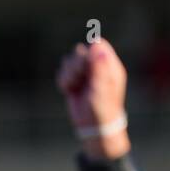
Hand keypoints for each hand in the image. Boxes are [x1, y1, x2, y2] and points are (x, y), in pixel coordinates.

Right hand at [56, 38, 130, 159]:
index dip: (87, 54)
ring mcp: (84, 73)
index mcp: (109, 64)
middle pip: (79, 52)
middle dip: (75, 66)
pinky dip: (63, 82)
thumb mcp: (102, 87)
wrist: (93, 126)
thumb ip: (100, 66)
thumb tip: (97, 44)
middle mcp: (96, 66)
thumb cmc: (102, 108)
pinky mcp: (73, 81)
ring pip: (67, 61)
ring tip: (75, 87)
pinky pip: (61, 73)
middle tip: (79, 80)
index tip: (86, 68)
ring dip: (68, 75)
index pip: (96, 45)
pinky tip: (70, 91)